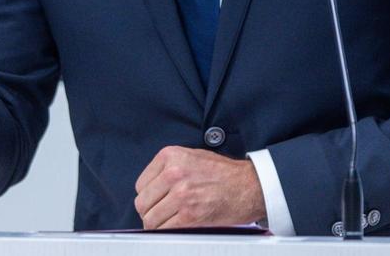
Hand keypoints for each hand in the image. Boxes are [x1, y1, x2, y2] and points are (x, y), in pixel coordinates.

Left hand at [134, 146, 266, 229]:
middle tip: (160, 215)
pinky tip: (176, 228)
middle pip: (142, 202)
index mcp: (171, 156)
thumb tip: (152, 187)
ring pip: (151, 219)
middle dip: (150, 212)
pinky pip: (164, 230)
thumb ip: (169, 167)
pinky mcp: (190, 215)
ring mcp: (181, 195)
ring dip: (157, 225)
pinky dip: (166, 233)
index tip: (155, 201)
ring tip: (169, 222)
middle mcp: (173, 173)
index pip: (140, 184)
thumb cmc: (224, 173)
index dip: (148, 196)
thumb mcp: (192, 156)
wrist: (249, 186)